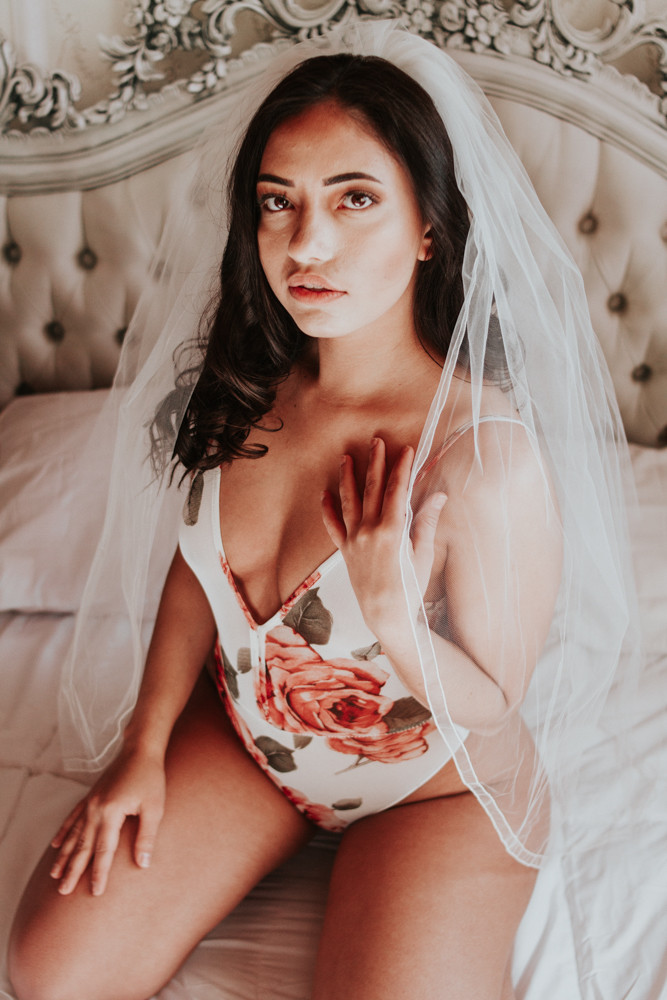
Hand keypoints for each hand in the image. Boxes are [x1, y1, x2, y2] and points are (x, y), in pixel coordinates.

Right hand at [49, 748, 165, 896]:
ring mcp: (90, 802)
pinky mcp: (90, 797)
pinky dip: (64, 833)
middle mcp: (95, 809)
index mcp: (110, 813)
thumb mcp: (154, 808)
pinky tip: (56, 845)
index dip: (99, 873)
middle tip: (63, 892)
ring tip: (54, 875)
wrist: (139, 749)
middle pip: (82, 846)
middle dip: (72, 871)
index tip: (95, 892)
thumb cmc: (150, 778)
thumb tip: (143, 864)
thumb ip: (146, 837)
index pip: (103, 851)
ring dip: (64, 856)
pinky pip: (72, 819)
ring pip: (73, 835)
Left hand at [320, 437, 446, 639]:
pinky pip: (333, 526)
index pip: (397, 490)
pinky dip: (328, 509)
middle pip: (372, 489)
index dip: (401, 468)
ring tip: (346, 458)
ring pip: (349, 501)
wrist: (386, 614)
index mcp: (391, 530)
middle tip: (376, 441)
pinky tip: (325, 494)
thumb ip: (426, 522)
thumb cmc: (410, 587)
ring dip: (347, 477)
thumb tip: (439, 496)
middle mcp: (369, 531)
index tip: (406, 450)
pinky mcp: (345, 551)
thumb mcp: (424, 554)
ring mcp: (354, 540)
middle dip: (375, 463)